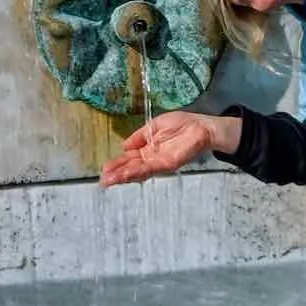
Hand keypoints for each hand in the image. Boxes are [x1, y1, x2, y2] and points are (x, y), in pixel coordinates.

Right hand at [99, 110, 241, 186]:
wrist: (202, 126)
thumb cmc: (182, 124)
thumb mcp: (155, 126)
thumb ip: (139, 136)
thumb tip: (124, 146)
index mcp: (148, 150)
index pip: (129, 159)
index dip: (117, 164)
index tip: (104, 170)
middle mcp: (152, 159)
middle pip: (132, 168)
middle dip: (117, 174)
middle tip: (102, 181)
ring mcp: (160, 163)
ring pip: (138, 171)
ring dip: (124, 176)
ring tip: (109, 180)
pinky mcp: (169, 163)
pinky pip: (151, 168)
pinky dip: (138, 171)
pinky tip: (127, 174)